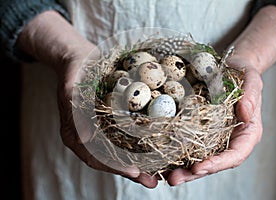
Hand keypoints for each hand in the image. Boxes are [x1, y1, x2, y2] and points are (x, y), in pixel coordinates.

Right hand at [17, 10, 158, 187]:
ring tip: (160, 172)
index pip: (94, 157)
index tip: (135, 172)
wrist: (80, 57)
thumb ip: (73, 110)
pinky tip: (157, 149)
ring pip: (120, 152)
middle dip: (132, 172)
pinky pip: (126, 137)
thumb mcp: (70, 85)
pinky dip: (141, 145)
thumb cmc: (73, 69)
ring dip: (140, 163)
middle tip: (153, 180)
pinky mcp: (111, 122)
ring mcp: (100, 130)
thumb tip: (84, 138)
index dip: (114, 167)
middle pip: (110, 161)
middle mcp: (88, 136)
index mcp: (74, 133)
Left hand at [166, 58, 262, 185]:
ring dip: (182, 169)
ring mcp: (215, 138)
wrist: (231, 68)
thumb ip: (252, 96)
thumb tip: (246, 114)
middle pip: (214, 163)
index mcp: (246, 134)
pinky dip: (177, 155)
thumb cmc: (244, 74)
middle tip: (174, 179)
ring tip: (165, 175)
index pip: (235, 155)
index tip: (200, 168)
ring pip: (200, 159)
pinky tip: (162, 160)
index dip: (218, 164)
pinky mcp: (201, 132)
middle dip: (194, 173)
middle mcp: (230, 140)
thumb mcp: (252, 80)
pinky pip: (190, 146)